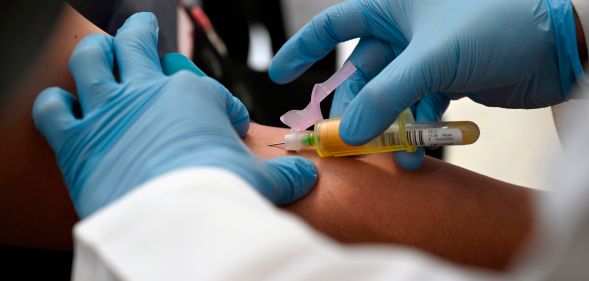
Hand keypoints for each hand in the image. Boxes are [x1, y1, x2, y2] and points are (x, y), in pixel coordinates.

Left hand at [33, 13, 316, 217]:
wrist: (179, 225)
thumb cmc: (221, 195)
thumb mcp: (263, 181)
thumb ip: (283, 174)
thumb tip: (305, 176)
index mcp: (193, 96)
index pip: (204, 87)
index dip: (219, 104)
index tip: (227, 124)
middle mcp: (147, 92)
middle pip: (138, 43)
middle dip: (142, 32)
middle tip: (144, 28)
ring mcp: (109, 111)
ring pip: (91, 59)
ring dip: (96, 51)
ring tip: (101, 50)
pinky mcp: (77, 142)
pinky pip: (53, 109)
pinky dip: (55, 105)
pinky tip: (64, 107)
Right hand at [270, 0, 582, 167]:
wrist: (558, 45)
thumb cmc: (497, 25)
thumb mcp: (430, 59)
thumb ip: (384, 96)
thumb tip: (346, 131)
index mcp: (392, 6)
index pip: (334, 24)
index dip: (304, 49)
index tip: (280, 74)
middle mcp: (404, 29)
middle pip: (362, 73)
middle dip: (354, 108)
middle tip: (345, 140)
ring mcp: (424, 56)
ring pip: (390, 96)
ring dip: (388, 127)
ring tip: (393, 154)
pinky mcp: (446, 79)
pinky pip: (417, 107)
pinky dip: (415, 129)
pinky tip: (417, 150)